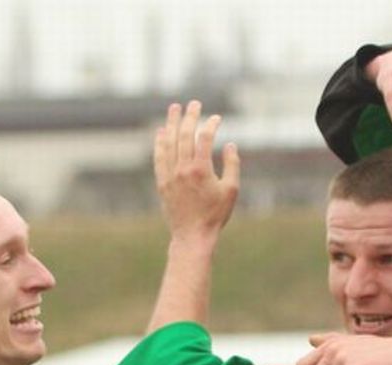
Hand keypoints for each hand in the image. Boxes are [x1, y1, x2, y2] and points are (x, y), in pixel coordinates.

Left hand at [154, 101, 240, 240]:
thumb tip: (229, 145)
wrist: (193, 235)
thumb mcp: (231, 190)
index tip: (217, 118)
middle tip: (194, 103)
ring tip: (174, 108)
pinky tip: (162, 132)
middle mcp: (183, 169)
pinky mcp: (162, 182)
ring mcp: (170, 175)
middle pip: (185, 135)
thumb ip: (232, 165)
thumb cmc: (215, 215)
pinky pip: (159, 157)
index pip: (204, 139)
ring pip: (169, 143)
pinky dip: (160, 143)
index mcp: (201, 170)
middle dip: (190, 117)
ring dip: (172, 123)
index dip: (211, 125)